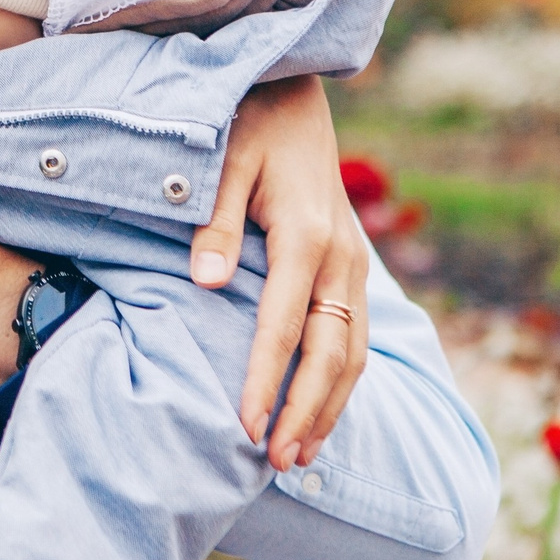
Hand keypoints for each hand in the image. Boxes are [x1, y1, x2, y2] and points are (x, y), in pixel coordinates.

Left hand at [187, 74, 368, 469]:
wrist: (294, 97)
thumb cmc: (248, 126)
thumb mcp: (222, 161)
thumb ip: (215, 222)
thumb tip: (205, 282)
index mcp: (305, 235)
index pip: (284, 326)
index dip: (266, 380)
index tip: (245, 426)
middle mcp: (341, 258)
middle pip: (331, 353)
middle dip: (305, 412)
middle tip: (277, 462)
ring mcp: (354, 265)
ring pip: (352, 353)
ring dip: (328, 408)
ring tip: (299, 456)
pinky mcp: (353, 268)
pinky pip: (354, 338)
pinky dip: (340, 383)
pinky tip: (318, 415)